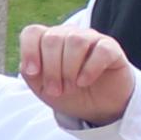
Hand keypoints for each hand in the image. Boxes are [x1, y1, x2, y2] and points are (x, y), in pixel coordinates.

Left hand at [17, 22, 138, 126]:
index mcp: (48, 40)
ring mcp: (91, 39)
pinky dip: (90, 68)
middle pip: (52, 39)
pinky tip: (84, 81)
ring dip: (69, 69)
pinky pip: (101, 50)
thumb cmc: (67, 92)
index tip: (33, 73)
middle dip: (51, 69)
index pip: (33, 32)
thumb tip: (29, 66)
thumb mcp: (43, 88)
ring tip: (72, 87)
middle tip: (56, 90)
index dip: (29, 51)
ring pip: (75, 41)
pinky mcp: (111, 48)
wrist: (96, 107)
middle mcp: (69, 34)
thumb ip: (31, 74)